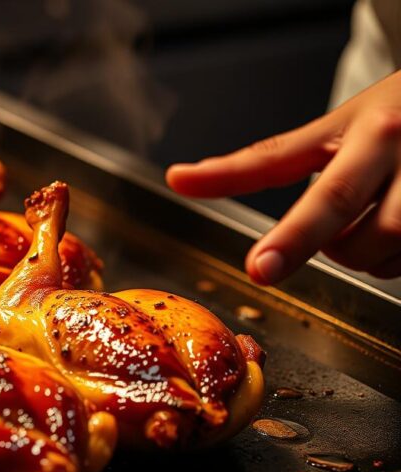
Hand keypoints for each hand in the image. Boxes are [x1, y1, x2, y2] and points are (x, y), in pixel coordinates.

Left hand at [167, 70, 400, 283]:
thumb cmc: (388, 116)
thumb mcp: (326, 131)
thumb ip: (257, 163)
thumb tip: (179, 178)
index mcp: (374, 132)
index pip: (322, 192)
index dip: (291, 235)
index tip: (256, 267)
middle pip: (361, 238)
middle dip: (329, 247)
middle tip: (309, 240)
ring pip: (391, 255)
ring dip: (368, 255)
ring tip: (370, 220)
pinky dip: (396, 258)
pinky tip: (397, 231)